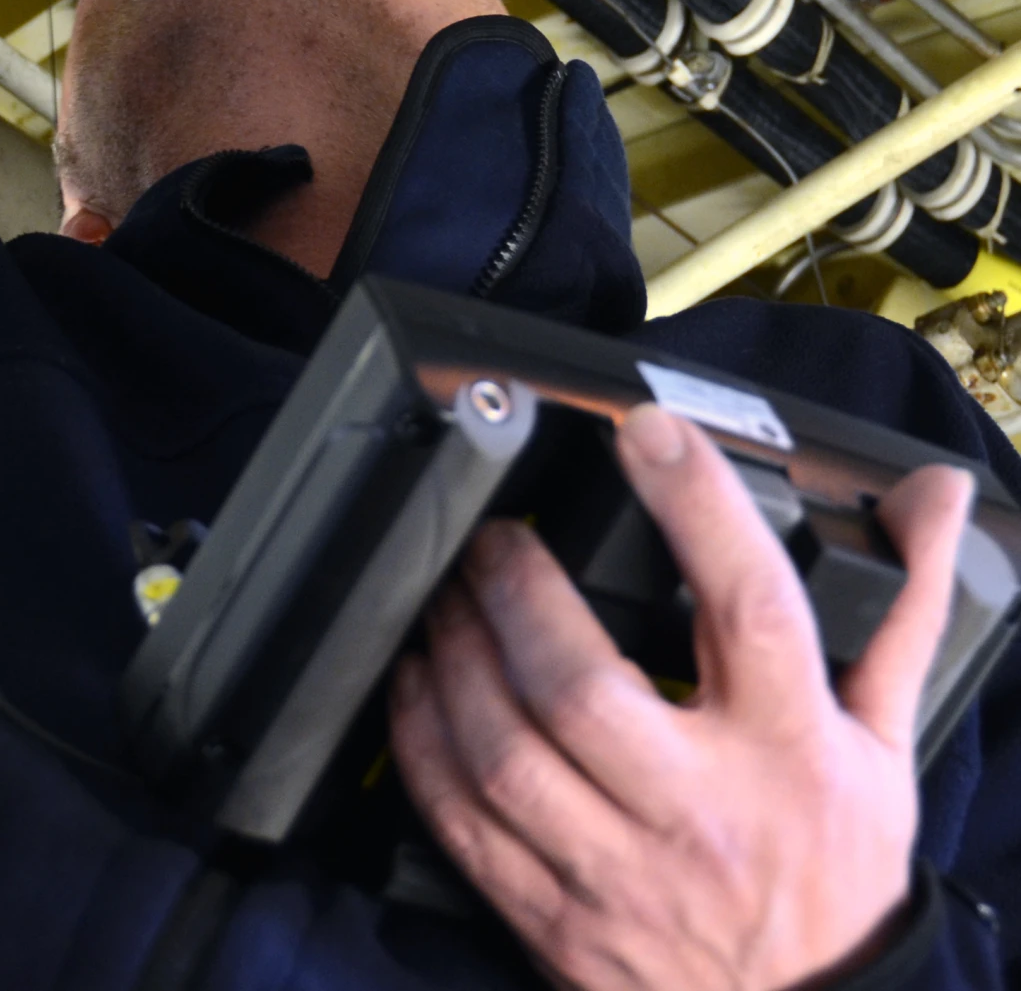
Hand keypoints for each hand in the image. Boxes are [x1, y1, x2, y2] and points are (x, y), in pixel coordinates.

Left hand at [388, 402, 974, 990]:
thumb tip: (934, 496)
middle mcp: (701, 812)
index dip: (696, 508)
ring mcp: (621, 874)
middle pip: (581, 686)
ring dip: (453, 655)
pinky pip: (463, 821)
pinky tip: (418, 680)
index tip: (648, 431)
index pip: (749, 608)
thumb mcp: (884, 740)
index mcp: (789, 749)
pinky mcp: (558, 922)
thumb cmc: (839, 868)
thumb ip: (900, 606)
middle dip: (516, 591)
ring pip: (504, 752)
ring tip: (447, 595)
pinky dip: (422, 739)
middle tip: (493, 533)